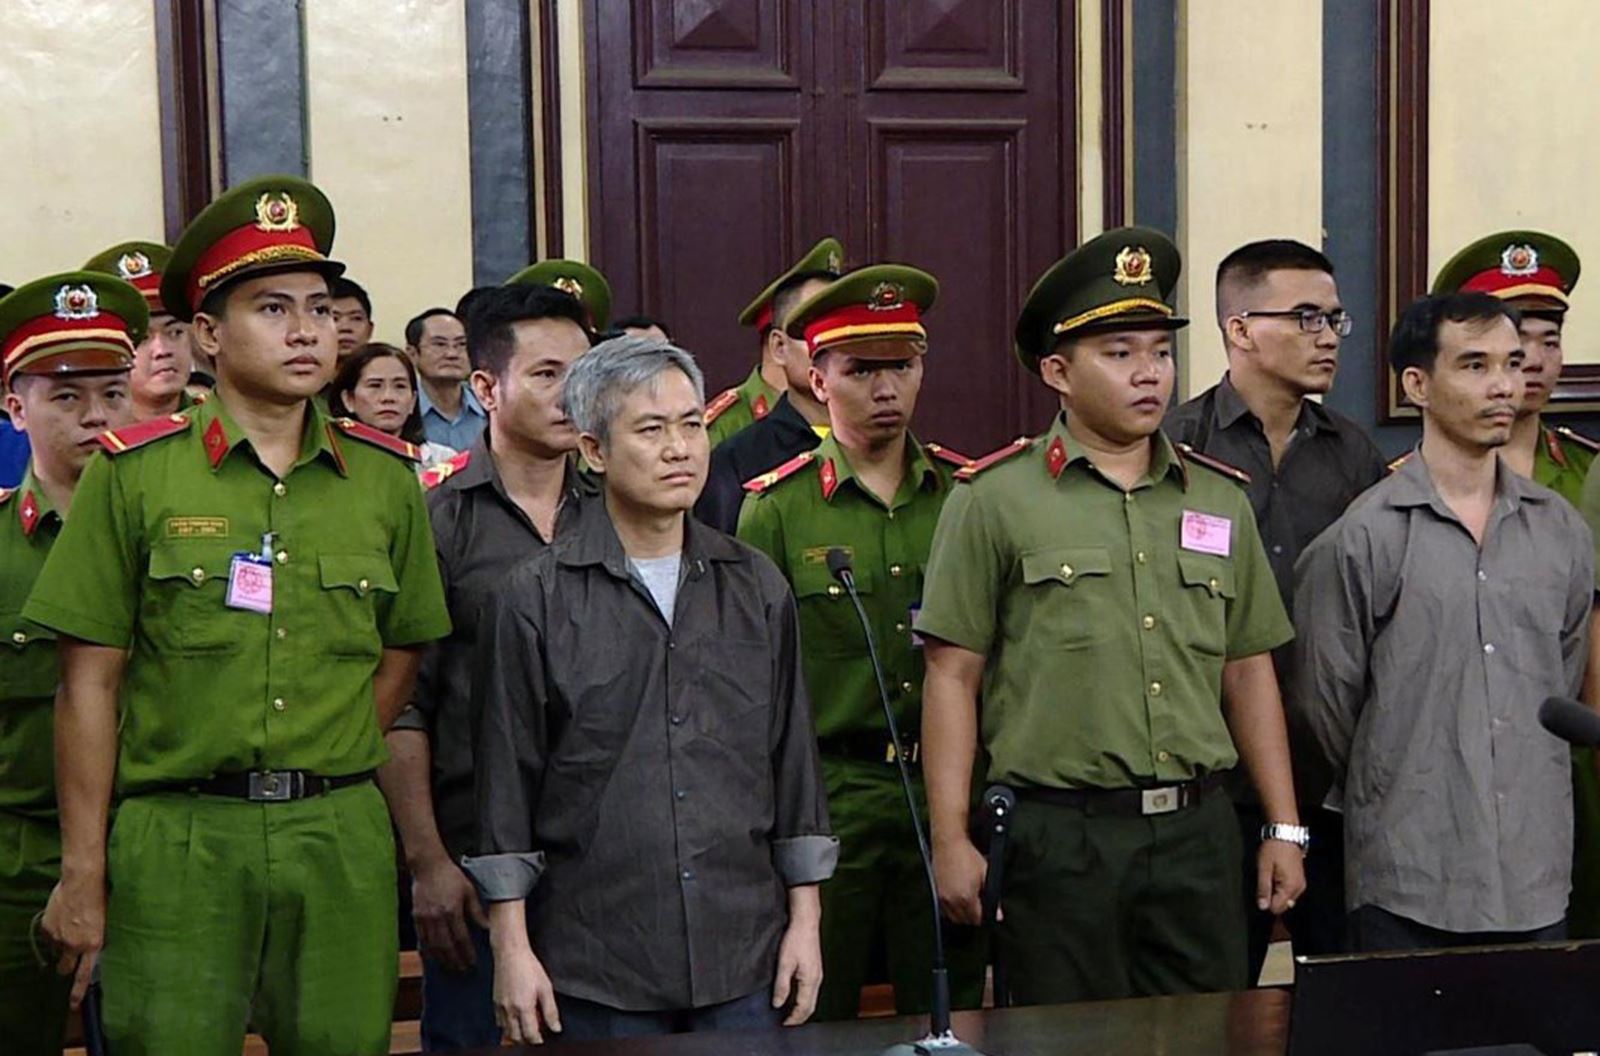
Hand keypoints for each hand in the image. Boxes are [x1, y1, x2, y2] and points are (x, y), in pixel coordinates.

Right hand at [41, 872, 105, 1008]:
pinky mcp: (48, 928)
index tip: (73, 1004)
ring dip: (61, 944)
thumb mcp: (107, 921)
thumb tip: (97, 947)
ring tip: (70, 926)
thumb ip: (99, 937)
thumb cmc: (102, 896)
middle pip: (64, 967)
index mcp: (94, 944)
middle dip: (65, 966)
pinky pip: (48, 936)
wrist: (83, 880)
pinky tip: (63, 917)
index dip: (78, 991)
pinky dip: (54, 931)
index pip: (85, 975)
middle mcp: (75, 945)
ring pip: (56, 950)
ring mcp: (59, 937)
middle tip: (68, 958)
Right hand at [411, 857, 486, 972]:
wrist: (428, 865)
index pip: (461, 938)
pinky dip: (428, 951)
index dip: (467, 953)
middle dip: (455, 961)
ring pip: (433, 946)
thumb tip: (487, 927)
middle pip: (446, 946)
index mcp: (452, 910)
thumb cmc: (451, 876)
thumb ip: (477, 910)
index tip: (473, 963)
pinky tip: (434, 958)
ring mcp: (424, 918)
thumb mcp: (469, 890)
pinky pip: (422, 939)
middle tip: (463, 971)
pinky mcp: (416, 918)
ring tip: (450, 968)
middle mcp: (437, 917)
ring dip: (442, 960)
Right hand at [492, 938, 561, 1043]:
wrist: (510, 953)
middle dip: (526, 1041)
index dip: (538, 1041)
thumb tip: (556, 1028)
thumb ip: (550, 1011)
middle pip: (516, 1037)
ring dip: (516, 1035)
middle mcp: (510, 1010)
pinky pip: (499, 1022)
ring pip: (506, 1032)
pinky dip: (507, 1027)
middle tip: (535, 1037)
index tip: (542, 1040)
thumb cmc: (529, 967)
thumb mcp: (545, 987)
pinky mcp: (495, 1002)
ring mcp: (500, 1007)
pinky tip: (515, 1022)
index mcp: (524, 1007)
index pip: (530, 1035)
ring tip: (526, 1030)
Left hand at [772, 914, 821, 1025]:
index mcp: (810, 980)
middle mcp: (817, 979)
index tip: (783, 1025)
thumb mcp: (784, 963)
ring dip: (802, 1008)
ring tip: (790, 1014)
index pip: (803, 1008)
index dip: (793, 1019)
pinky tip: (795, 997)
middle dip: (799, 1017)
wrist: (806, 922)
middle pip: (810, 1006)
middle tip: (787, 1024)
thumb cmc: (795, 940)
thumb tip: (777, 1004)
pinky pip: (811, 990)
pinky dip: (804, 999)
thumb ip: (781, 985)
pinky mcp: (815, 969)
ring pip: (812, 999)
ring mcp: (818, 974)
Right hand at [932, 836, 986, 926]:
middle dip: (974, 916)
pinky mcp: (937, 892)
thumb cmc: (967, 855)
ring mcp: (943, 897)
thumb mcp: (986, 873)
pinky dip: (952, 909)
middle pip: (966, 920)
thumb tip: (998, 914)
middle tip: (981, 905)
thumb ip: (993, 896)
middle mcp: (953, 901)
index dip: (985, 917)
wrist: (948, 842)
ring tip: (970, 902)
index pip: (978, 919)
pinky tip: (958, 899)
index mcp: (967, 897)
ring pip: (954, 917)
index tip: (988, 911)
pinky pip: (945, 910)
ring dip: (963, 914)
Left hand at [1257, 839, 1307, 915]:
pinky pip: (1290, 892)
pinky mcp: (1300, 879)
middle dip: (1272, 898)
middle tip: (1266, 880)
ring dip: (1276, 893)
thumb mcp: (1264, 868)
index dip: (1266, 902)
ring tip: (1271, 876)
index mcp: (1290, 887)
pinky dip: (1281, 888)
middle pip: (1283, 905)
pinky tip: (1276, 876)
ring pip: (1286, 899)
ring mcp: (1301, 884)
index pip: (1277, 908)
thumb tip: (1262, 907)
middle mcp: (1299, 888)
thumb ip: (1263, 889)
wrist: (1285, 834)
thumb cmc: (1273, 849)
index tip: (1261, 889)